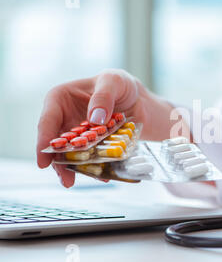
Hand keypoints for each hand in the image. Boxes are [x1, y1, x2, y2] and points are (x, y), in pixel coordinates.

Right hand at [36, 69, 175, 187]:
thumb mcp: (113, 81)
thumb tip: (95, 119)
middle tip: (67, 180)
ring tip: (88, 178)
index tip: (43, 162)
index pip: (47, 121)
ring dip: (79, 168)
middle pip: (57, 145)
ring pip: (73, 155)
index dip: (44, 142)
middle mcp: (65, 119)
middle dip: (60, 163)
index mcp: (60, 99)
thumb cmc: (120, 84)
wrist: (139, 99)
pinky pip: (92, 158)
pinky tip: (104, 174)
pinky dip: (97, 167)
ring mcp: (79, 136)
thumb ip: (104, 96)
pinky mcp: (93, 147)